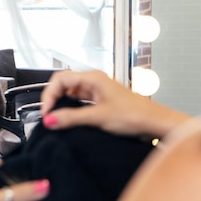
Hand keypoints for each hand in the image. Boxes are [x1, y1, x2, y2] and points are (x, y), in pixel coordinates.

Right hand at [40, 70, 190, 137]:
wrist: (155, 123)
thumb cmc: (134, 115)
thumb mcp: (98, 117)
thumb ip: (71, 118)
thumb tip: (49, 119)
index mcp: (92, 77)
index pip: (60, 79)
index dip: (49, 94)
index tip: (46, 112)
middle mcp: (94, 81)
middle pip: (64, 84)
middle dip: (53, 98)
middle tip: (48, 116)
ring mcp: (98, 90)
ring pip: (71, 93)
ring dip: (62, 104)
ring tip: (57, 120)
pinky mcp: (101, 101)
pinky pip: (80, 102)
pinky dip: (72, 109)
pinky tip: (70, 120)